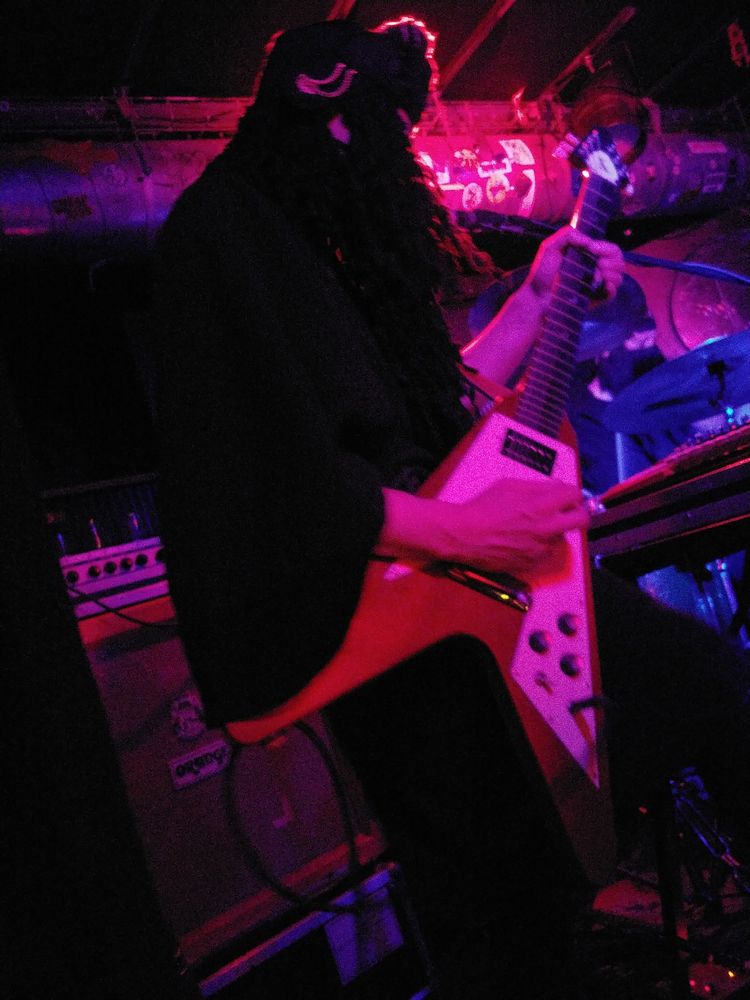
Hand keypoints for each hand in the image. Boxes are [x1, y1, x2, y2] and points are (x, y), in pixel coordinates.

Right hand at [438, 477, 589, 575]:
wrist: (464, 535)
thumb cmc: (482, 507)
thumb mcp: (509, 486)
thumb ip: (537, 487)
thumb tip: (555, 488)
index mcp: (542, 505)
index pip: (575, 495)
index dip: (570, 494)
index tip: (565, 496)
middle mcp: (547, 528)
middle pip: (582, 520)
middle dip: (576, 513)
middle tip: (565, 512)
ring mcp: (541, 548)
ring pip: (561, 537)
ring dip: (553, 530)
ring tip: (531, 527)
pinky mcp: (532, 563)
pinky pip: (545, 552)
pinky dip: (538, 545)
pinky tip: (520, 540)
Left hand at [527, 225, 623, 302]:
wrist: (537, 294)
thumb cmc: (543, 271)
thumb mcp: (551, 246)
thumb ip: (568, 234)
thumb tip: (589, 242)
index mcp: (591, 256)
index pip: (612, 250)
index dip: (606, 248)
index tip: (592, 249)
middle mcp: (598, 269)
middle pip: (619, 262)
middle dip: (610, 260)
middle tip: (596, 264)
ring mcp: (598, 285)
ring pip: (619, 277)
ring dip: (609, 273)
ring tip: (593, 276)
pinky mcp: (595, 300)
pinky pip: (613, 293)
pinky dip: (610, 288)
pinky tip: (601, 285)